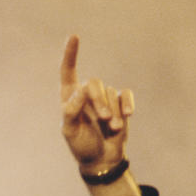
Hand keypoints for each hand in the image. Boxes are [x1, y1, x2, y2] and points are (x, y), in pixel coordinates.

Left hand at [60, 35, 134, 173]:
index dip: (70, 54)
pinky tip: (127, 115)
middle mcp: (86, 94)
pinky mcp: (119, 103)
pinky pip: (125, 94)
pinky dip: (127, 104)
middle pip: (94, 83)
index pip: (68, 71)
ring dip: (112, 111)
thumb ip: (71, 111)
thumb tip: (81, 90)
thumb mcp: (70, 132)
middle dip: (99, 101)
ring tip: (111, 128)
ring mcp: (104, 97)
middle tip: (104, 120)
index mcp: (69, 98)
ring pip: (110, 92)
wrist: (102, 159)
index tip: (74, 36)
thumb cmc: (82, 146)